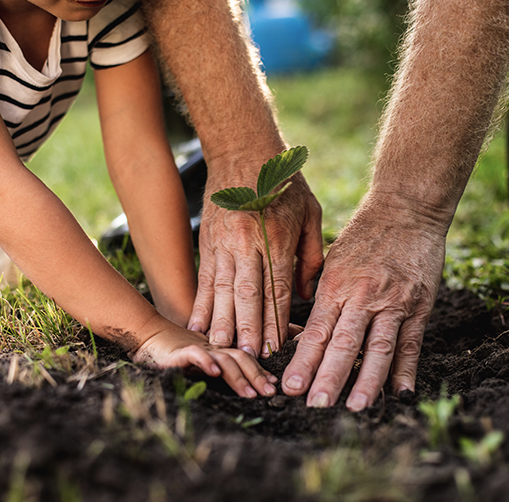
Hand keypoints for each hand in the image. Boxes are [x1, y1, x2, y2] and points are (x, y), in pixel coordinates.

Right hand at [132, 317, 277, 397]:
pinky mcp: (180, 351)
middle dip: (257, 376)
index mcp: (219, 349)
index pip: (245, 356)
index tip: (273, 386)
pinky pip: (195, 355)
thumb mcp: (201, 360)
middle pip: (241, 357)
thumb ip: (218, 368)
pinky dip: (206, 362)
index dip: (261, 370)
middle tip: (269, 393)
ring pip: (224, 358)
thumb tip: (235, 383)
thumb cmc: (174, 352)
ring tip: (250, 393)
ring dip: (239, 377)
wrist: (147, 336)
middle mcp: (213, 347)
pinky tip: (215, 372)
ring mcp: (198, 347)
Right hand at [188, 171, 323, 357]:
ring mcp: (224, 242)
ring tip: (220, 348)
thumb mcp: (310, 212)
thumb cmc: (284, 183)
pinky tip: (197, 324)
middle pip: (248, 293)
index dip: (275, 319)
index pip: (277, 287)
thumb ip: (312, 255)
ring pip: (223, 289)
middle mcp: (249, 242)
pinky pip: (204, 278)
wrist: (244, 151)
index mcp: (278, 237)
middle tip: (248, 357)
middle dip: (248, 328)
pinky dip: (201, 303)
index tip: (275, 346)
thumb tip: (308, 293)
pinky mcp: (208, 241)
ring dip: (222, 321)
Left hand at [282, 195, 446, 409]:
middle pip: (344, 343)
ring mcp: (394, 302)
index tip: (291, 386)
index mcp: (336, 285)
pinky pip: (411, 342)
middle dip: (328, 377)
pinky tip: (399, 393)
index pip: (317, 331)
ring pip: (378, 347)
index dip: (303, 360)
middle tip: (315, 405)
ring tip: (356, 407)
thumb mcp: (332, 261)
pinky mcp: (419, 305)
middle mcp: (363, 296)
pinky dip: (406, 369)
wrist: (405, 209)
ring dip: (367, 381)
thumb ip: (321, 296)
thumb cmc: (362, 236)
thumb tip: (304, 334)